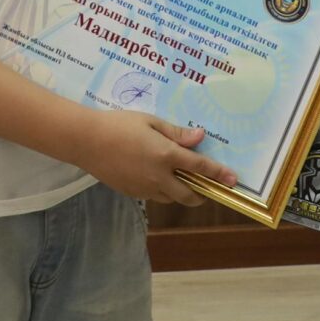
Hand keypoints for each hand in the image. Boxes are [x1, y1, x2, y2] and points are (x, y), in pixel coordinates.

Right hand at [73, 108, 238, 203]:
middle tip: (206, 188)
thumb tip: (199, 137)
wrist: (86, 141)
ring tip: (179, 179)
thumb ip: (176, 133)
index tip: (233, 180)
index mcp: (166, 155)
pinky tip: (155, 176)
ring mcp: (145, 188)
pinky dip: (162, 190)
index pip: (200, 168)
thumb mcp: (150, 122)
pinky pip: (154, 196)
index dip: (218, 174)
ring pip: (172, 198)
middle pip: (189, 195)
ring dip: (181, 193)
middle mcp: (159, 176)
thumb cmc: (119, 124)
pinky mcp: (132, 193)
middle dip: (202, 194)